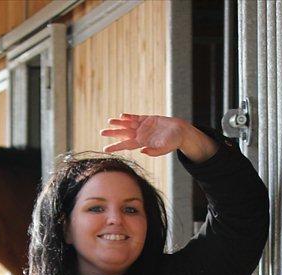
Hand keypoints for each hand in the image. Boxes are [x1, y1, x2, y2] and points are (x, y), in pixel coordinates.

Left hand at [100, 114, 216, 161]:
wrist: (181, 132)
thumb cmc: (173, 143)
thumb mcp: (164, 148)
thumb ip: (153, 151)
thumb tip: (142, 152)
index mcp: (142, 143)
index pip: (126, 145)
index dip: (115, 147)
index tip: (105, 149)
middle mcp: (141, 136)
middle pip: (124, 134)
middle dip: (113, 133)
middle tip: (101, 132)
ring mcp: (144, 127)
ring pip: (128, 124)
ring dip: (119, 123)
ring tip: (109, 122)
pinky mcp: (148, 119)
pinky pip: (136, 118)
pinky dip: (129, 117)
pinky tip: (121, 116)